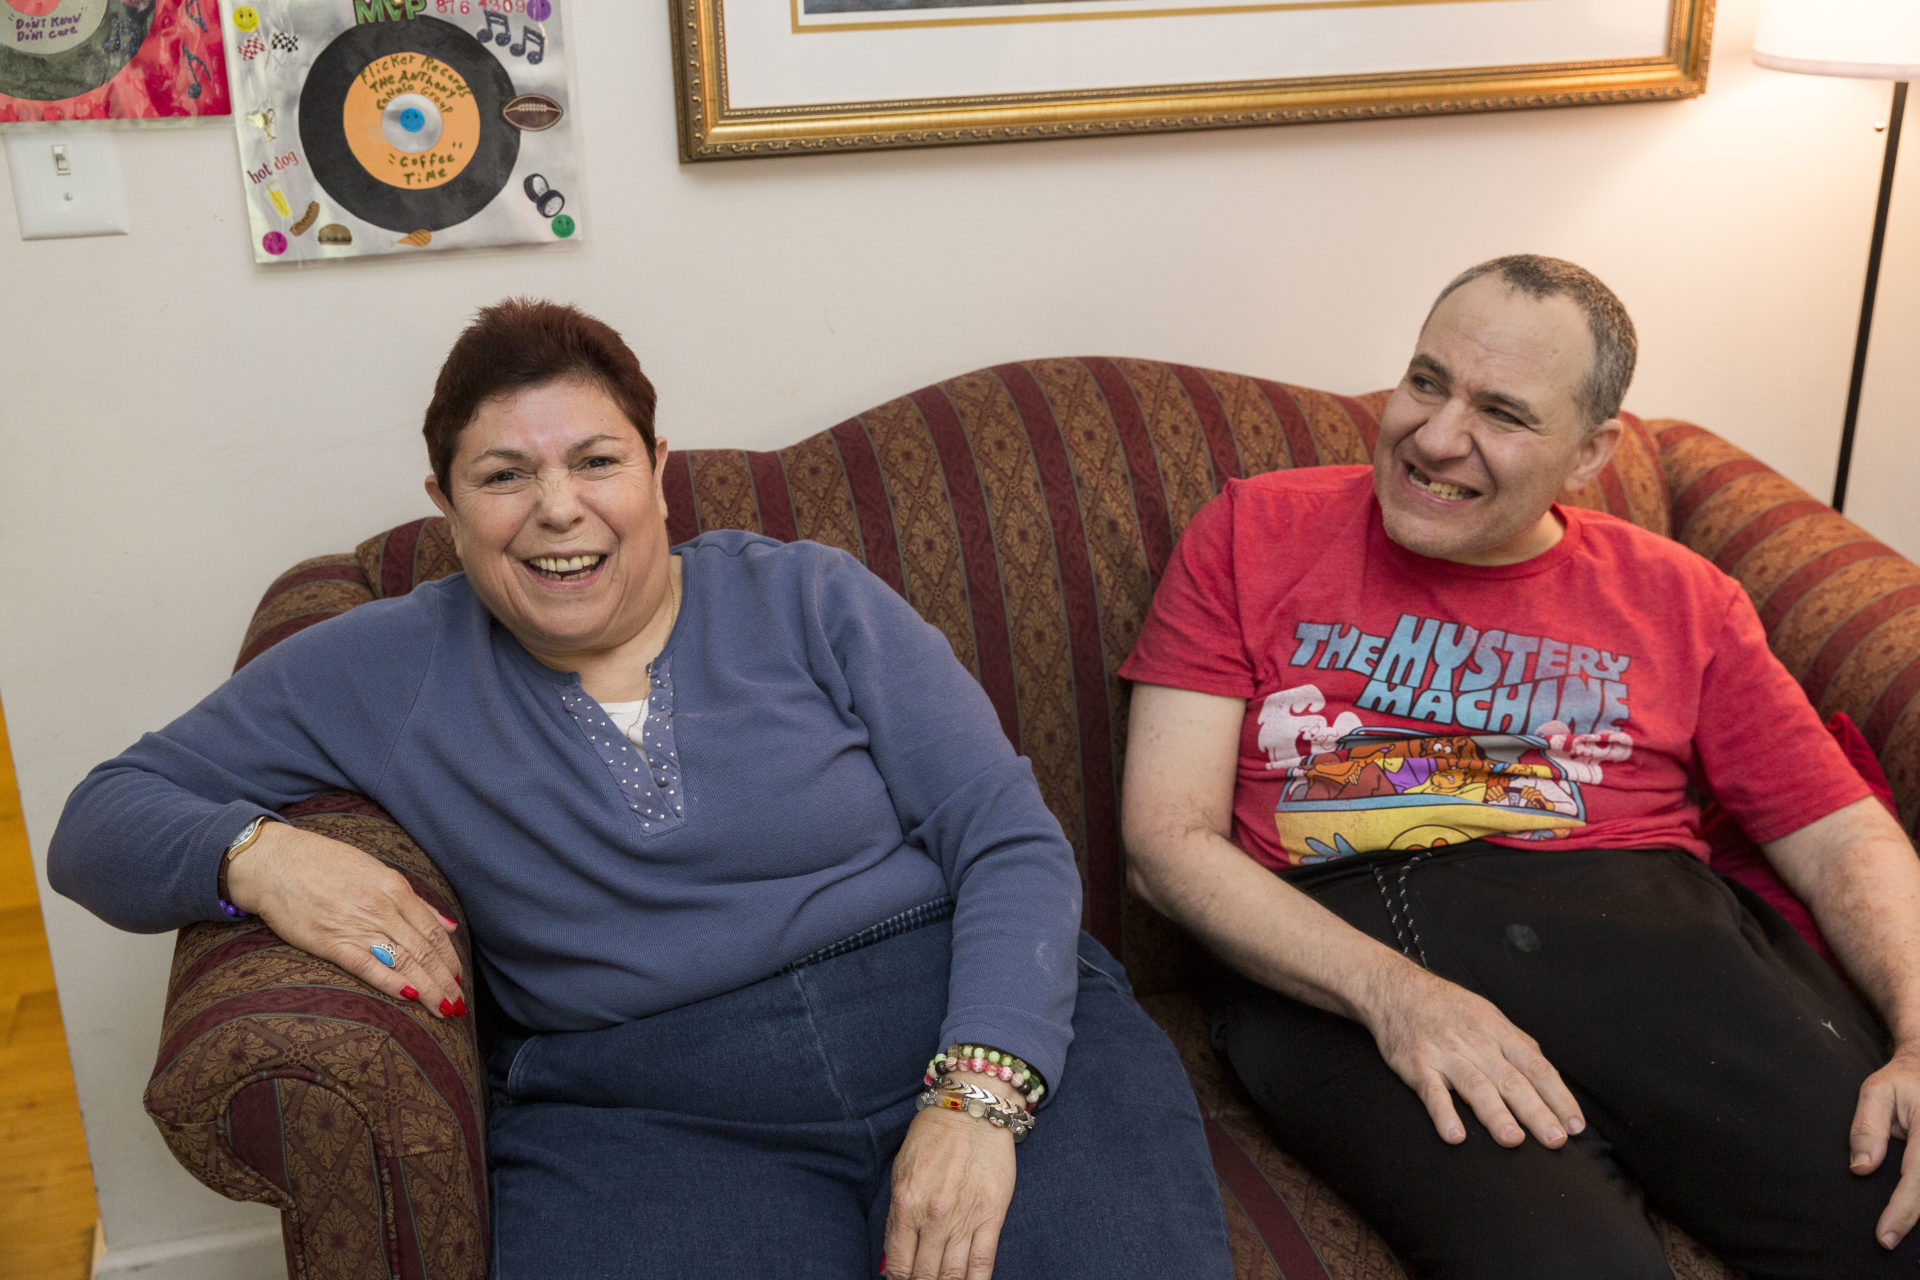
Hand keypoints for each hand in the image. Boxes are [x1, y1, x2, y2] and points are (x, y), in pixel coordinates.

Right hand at [226, 822, 464, 1018]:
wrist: (275, 863)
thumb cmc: (326, 865)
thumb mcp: (376, 872)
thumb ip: (414, 901)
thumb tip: (448, 925)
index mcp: (395, 888)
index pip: (433, 931)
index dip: (450, 958)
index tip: (460, 979)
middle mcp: (381, 907)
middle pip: (424, 950)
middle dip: (445, 981)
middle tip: (458, 1005)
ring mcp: (356, 925)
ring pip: (403, 961)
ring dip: (428, 988)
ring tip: (444, 1009)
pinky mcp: (329, 942)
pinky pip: (366, 966)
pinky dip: (390, 982)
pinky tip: (409, 996)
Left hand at [883, 1079, 1018, 1279]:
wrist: (972, 1110)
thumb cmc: (933, 1137)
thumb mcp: (901, 1172)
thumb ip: (897, 1218)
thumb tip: (893, 1260)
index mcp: (906, 1204)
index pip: (898, 1265)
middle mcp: (933, 1217)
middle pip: (926, 1276)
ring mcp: (964, 1218)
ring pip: (953, 1275)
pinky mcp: (991, 1216)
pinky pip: (983, 1263)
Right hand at [1363, 965, 1582, 1148]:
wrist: (1395, 988)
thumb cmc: (1446, 1005)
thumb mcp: (1487, 1014)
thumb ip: (1515, 1042)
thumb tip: (1543, 1067)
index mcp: (1498, 1032)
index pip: (1537, 1067)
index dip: (1558, 1097)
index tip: (1575, 1124)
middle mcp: (1476, 1043)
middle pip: (1512, 1080)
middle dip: (1536, 1112)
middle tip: (1555, 1139)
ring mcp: (1445, 1054)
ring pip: (1475, 1086)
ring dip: (1495, 1114)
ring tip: (1513, 1140)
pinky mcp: (1416, 1064)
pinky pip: (1431, 1091)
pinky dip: (1444, 1114)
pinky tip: (1455, 1135)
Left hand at [1850, 1046, 1919, 1248]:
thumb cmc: (1902, 1082)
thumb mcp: (1876, 1093)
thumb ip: (1867, 1128)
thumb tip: (1860, 1169)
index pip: (1916, 1179)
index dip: (1902, 1211)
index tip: (1884, 1236)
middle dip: (1912, 1218)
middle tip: (1886, 1239)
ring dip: (1919, 1207)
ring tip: (1895, 1224)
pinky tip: (1906, 1207)